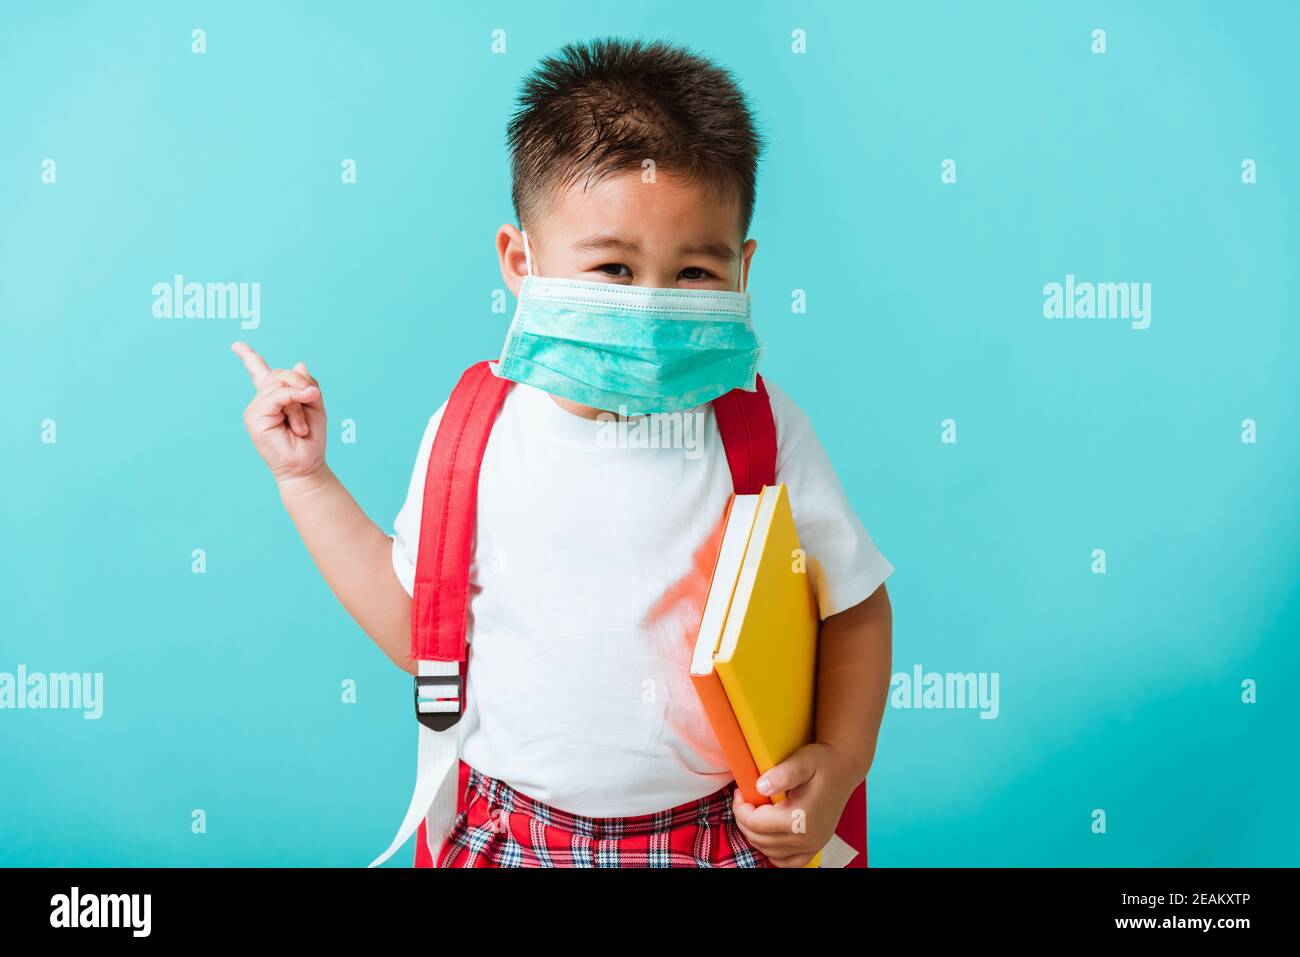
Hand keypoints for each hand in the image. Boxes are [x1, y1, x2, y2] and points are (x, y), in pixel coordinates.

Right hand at [232, 341, 326, 483]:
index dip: (249, 357)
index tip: (237, 345)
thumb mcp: (315, 405)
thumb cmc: (311, 439)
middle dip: (302, 385)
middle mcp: (261, 402)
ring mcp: (255, 409)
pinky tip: (299, 423)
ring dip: (300, 401)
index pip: (259, 372)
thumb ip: (307, 384)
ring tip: (302, 427)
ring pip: (280, 385)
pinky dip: (293, 403)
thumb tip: (298, 364)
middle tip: (312, 402)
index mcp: (274, 398)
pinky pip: (277, 396)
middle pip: (280, 374)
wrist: (307, 465)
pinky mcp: (254, 418)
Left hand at [731, 742, 857, 867]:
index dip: (740, 808)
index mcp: (800, 818)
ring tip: (755, 813)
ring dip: (756, 835)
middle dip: (744, 820)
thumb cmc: (823, 762)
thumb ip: (782, 774)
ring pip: (769, 851)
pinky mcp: (815, 847)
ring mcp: (812, 845)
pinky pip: (788, 862)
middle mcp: (807, 838)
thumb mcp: (803, 761)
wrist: (844, 769)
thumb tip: (761, 786)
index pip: (755, 824)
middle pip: (759, 839)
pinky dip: (773, 853)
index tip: (740, 792)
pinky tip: (768, 836)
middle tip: (745, 800)